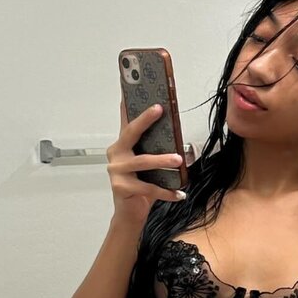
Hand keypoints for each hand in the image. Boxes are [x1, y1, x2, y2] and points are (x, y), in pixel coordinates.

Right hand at [106, 99, 186, 228]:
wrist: (130, 214)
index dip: (128, 102)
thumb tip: (181, 140)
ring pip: (142, 161)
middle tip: (160, 109)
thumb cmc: (141, 187)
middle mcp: (116, 154)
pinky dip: (166, 191)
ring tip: (178, 159)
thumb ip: (159, 150)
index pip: (126, 119)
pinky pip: (148, 187)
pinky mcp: (121, 187)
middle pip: (130, 133)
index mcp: (123, 145)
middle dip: (145, 119)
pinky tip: (179, 193)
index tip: (132, 83)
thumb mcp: (150, 166)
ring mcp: (116, 171)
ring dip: (162, 160)